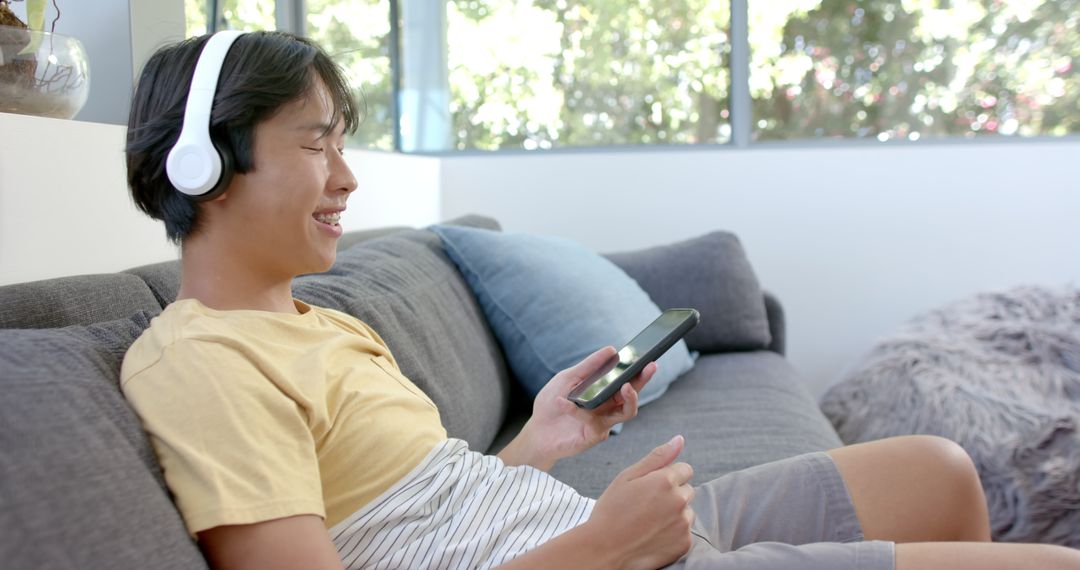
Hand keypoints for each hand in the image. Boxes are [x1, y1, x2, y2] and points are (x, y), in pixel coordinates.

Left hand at [499, 346, 656, 469]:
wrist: (537, 431)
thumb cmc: (552, 404)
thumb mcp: (567, 378)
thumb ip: (588, 366)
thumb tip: (611, 349)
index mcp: (604, 392)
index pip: (627, 379)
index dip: (639, 370)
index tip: (648, 357)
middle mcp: (609, 407)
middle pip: (633, 394)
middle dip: (644, 380)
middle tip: (650, 366)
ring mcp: (604, 422)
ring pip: (627, 412)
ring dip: (630, 398)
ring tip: (626, 386)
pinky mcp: (595, 436)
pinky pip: (594, 421)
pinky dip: (577, 410)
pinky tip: (563, 402)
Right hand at [585, 435, 695, 569]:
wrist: (604, 550)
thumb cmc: (611, 511)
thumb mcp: (628, 477)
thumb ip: (657, 457)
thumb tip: (680, 439)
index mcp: (666, 480)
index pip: (685, 469)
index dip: (667, 477)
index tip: (652, 488)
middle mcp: (679, 500)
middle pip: (687, 490)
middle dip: (673, 495)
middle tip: (647, 506)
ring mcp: (683, 523)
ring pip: (687, 512)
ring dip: (675, 514)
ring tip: (649, 523)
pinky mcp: (684, 544)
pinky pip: (686, 533)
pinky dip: (674, 534)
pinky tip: (654, 536)